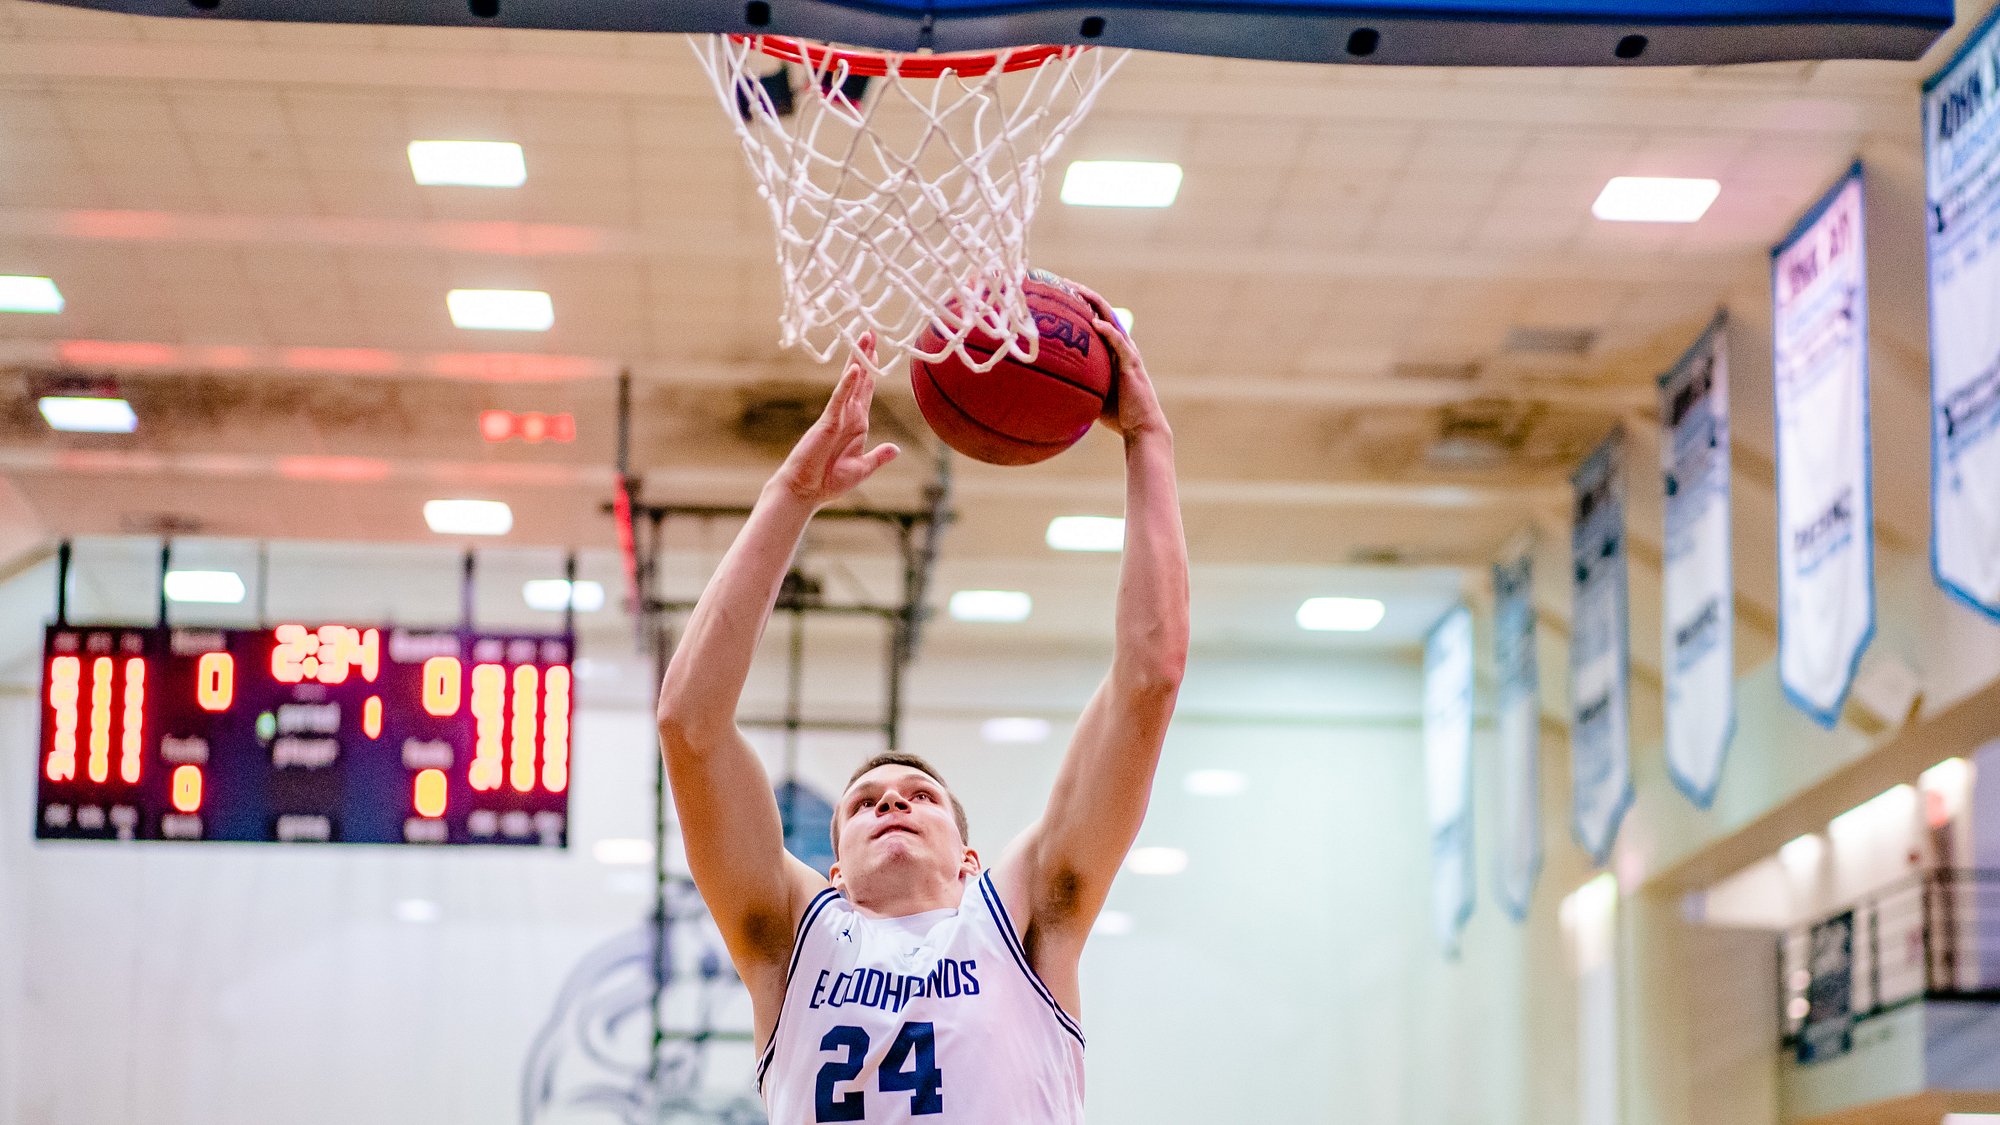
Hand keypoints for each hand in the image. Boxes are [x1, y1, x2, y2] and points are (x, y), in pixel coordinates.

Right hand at [773, 334, 900, 506]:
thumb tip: (895, 449)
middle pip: (860, 380)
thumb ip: (878, 457)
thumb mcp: (861, 469)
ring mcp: (837, 417)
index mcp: (857, 425)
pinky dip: (847, 385)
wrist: (805, 490)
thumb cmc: (828, 481)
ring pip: (850, 383)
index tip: (877, 351)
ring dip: (858, 361)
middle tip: (870, 332)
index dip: (872, 372)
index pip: (867, 392)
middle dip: (866, 356)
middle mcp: (848, 416)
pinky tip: (855, 370)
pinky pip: (840, 400)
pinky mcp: (827, 422)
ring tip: (863, 339)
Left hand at [1074, 283, 1168, 439]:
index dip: (1080, 304)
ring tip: (1077, 291)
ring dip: (1094, 304)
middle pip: (1102, 311)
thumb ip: (1077, 382)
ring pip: (1111, 320)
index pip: (1095, 319)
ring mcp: (1127, 353)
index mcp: (1112, 350)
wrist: (1141, 427)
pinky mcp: (1132, 365)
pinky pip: (1119, 343)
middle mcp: (1121, 346)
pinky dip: (1108, 331)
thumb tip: (1049, 383)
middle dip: (1083, 295)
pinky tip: (1095, 322)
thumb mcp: (1092, 392)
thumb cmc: (1117, 414)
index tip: (1059, 293)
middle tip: (1062, 282)